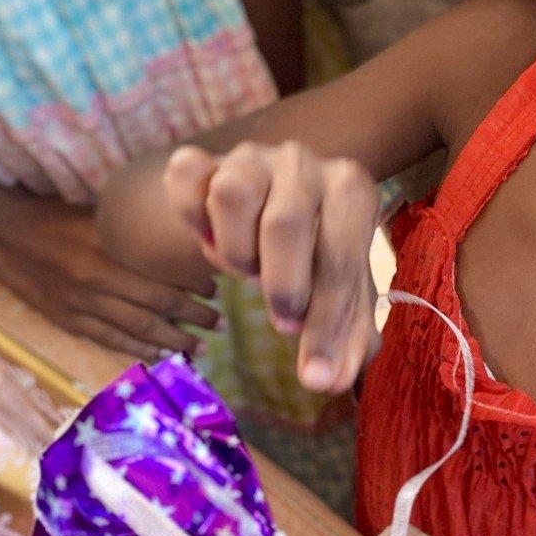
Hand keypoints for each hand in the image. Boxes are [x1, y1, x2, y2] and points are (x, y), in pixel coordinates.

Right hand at [0, 186, 219, 357]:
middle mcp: (94, 284)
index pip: (159, 280)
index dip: (192, 291)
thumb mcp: (97, 215)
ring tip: (200, 347)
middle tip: (219, 324)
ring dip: (172, 341)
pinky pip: (109, 341)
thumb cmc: (53, 218)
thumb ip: (133, 232)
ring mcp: (79, 307)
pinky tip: (162, 354)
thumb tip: (178, 239)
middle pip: (155, 308)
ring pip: (135, 330)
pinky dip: (138, 349)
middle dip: (192, 319)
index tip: (215, 290)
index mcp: (105, 254)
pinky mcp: (67, 321)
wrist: (0, 235)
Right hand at [164, 142, 379, 393]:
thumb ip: (345, 341)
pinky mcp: (205, 157)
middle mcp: (303, 161)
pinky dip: (189, 214)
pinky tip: (207, 238)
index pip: (340, 256)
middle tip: (282, 318)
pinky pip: (185, 175)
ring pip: (231, 195)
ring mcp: (251, 155)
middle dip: (282, 288)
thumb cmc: (319, 259)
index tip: (314, 369)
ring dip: (235, 250)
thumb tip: (326, 381)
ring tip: (248, 270)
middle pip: (284, 224)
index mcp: (350, 188)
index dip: (326, 321)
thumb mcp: (342, 299)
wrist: (282, 210)